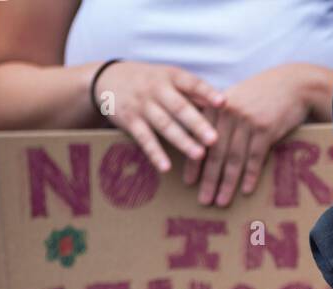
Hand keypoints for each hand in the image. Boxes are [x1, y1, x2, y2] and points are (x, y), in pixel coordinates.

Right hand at [94, 61, 223, 171]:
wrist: (106, 79)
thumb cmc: (150, 82)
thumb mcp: (169, 78)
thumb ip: (194, 92)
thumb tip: (226, 106)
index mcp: (171, 77)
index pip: (191, 83)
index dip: (207, 92)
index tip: (224, 102)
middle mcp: (156, 89)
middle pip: (179, 107)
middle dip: (197, 124)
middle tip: (215, 139)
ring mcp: (142, 105)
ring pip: (164, 124)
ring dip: (182, 141)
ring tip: (199, 155)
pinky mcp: (130, 121)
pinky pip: (144, 139)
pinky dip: (155, 153)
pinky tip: (166, 167)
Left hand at [185, 64, 317, 206]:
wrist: (292, 85)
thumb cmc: (262, 94)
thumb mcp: (235, 99)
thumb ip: (219, 117)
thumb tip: (205, 144)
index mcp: (215, 105)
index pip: (200, 139)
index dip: (194, 163)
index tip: (189, 183)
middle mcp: (227, 113)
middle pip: (215, 152)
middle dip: (209, 179)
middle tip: (204, 200)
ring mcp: (246, 121)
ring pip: (234, 158)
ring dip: (227, 184)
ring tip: (221, 202)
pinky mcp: (265, 128)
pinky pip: (255, 157)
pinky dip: (250, 175)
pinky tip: (245, 191)